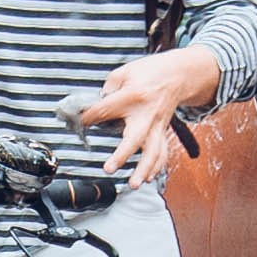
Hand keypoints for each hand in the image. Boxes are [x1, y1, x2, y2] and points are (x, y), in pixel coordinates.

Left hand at [79, 45, 222, 186]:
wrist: (178, 74)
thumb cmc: (149, 72)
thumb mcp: (124, 72)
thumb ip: (108, 89)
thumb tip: (96, 107)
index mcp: (133, 96)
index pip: (105, 110)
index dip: (88, 117)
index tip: (78, 123)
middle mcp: (146, 114)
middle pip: (135, 138)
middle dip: (122, 155)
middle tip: (109, 169)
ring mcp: (157, 125)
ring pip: (153, 152)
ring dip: (144, 170)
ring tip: (133, 184)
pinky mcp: (163, 132)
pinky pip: (162, 153)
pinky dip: (157, 168)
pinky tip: (148, 179)